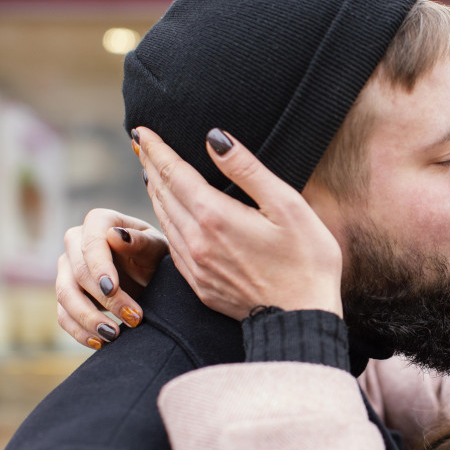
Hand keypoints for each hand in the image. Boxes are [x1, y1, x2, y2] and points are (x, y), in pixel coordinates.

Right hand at [56, 210, 167, 348]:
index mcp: (99, 222)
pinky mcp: (67, 295)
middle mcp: (76, 242)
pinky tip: (100, 343)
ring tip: (115, 335)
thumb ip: (140, 241)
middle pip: (78, 272)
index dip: (98, 265)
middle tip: (135, 318)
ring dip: (89, 318)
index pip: (90, 241)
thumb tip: (115, 235)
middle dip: (105, 299)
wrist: (154, 275)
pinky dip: (79, 332)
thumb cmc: (157, 255)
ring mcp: (68, 269)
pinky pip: (63, 315)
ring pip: (65, 295)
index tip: (112, 288)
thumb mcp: (157, 248)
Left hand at [135, 127, 342, 319]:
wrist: (303, 319)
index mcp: (215, 216)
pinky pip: (173, 246)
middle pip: (161, 195)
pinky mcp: (201, 286)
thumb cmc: (307, 260)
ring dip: (155, 194)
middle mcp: (197, 241)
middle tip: (142, 145)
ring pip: (164, 220)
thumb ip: (248, 170)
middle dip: (151, 166)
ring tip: (153, 174)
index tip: (142, 131)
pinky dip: (166, 223)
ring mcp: (196, 267)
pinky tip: (171, 216)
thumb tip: (214, 139)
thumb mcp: (287, 206)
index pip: (173, 173)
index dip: (156, 149)